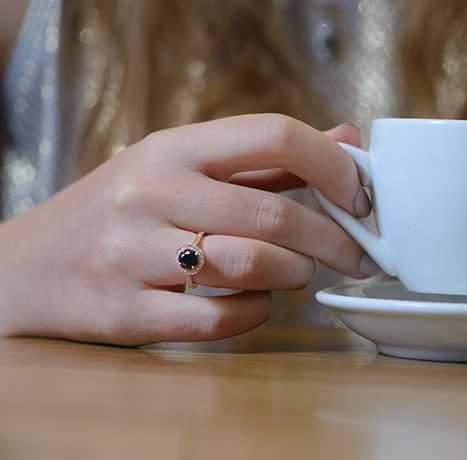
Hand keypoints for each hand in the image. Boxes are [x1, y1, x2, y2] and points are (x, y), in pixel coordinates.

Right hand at [0, 115, 376, 344]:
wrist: (28, 267)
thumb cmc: (122, 211)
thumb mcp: (182, 166)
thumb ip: (266, 159)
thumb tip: (348, 138)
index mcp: (175, 148)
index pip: (273, 135)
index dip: (334, 165)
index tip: (362, 198)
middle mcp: (151, 192)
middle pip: (274, 213)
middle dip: (332, 240)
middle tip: (354, 256)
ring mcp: (132, 253)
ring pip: (250, 264)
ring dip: (295, 273)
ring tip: (301, 274)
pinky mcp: (126, 312)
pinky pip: (218, 319)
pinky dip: (256, 313)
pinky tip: (259, 302)